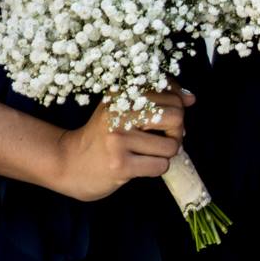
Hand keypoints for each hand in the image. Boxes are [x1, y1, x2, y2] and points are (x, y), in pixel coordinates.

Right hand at [51, 87, 190, 201]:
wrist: (69, 163)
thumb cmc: (103, 136)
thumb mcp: (123, 109)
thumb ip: (158, 99)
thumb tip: (191, 99)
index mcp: (121, 94)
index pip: (169, 93)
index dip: (176, 109)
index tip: (164, 120)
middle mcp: (118, 113)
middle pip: (176, 116)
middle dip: (176, 132)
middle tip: (163, 139)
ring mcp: (118, 139)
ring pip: (171, 146)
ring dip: (166, 154)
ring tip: (148, 153)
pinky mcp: (120, 165)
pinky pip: (161, 166)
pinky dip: (157, 168)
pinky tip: (140, 165)